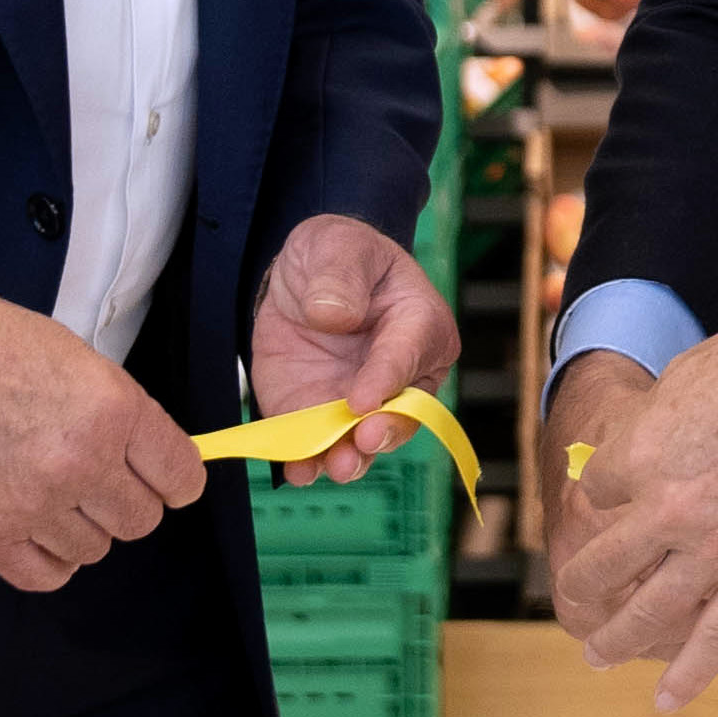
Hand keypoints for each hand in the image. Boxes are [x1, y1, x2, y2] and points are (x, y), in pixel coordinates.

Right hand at [0, 282, 206, 593]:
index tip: (163, 479)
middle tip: (98, 479)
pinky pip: (45, 575)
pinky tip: (36, 529)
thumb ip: (115, 410)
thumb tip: (145, 451)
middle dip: (125, 501)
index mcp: (112, 409)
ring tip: (52, 493)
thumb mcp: (72, 355)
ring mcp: (35, 502)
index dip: (174, 479)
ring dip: (82, 527)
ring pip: (95, 549)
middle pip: (141, 520)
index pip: (180, 476)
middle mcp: (81, 461)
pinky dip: (48, 559)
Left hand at [249, 214, 457, 484]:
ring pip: (365, 441)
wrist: (300, 278)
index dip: (387, 380)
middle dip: (381, 431)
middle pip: (401, 412)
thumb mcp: (336, 245)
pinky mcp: (321, 416)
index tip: (362, 399)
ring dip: (351, 458)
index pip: (408, 356)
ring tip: (334, 467)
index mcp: (419, 324)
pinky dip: (310, 462)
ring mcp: (361, 401)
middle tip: (361, 440)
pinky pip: (320, 446)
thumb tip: (335, 316)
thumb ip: (340, 275)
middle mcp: (400, 374)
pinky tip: (298, 471)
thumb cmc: (336, 254)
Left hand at [555, 257, 717, 710]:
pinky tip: (666, 699)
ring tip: (595, 656)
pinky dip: (691, 672)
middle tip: (574, 591)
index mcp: (640, 453)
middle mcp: (670, 508)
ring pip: (650, 610)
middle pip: (606, 561)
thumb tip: (624, 463)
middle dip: (584, 579)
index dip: (609, 487)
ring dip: (615, 638)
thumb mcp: (682, 382)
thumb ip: (647, 433)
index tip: (622, 486)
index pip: (597, 489)